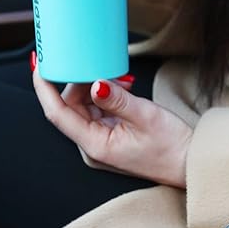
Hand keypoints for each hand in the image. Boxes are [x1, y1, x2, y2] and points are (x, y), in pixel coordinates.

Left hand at [33, 72, 192, 187]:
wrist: (188, 165)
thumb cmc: (171, 147)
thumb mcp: (145, 116)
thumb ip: (117, 99)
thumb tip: (94, 84)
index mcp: (95, 145)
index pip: (57, 114)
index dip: (44, 87)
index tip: (40, 62)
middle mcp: (93, 147)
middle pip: (69, 108)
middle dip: (77, 83)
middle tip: (96, 64)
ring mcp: (101, 143)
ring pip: (83, 108)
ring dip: (93, 89)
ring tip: (119, 81)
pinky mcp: (110, 138)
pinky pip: (97, 113)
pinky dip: (103, 97)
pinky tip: (120, 89)